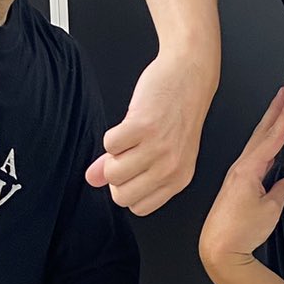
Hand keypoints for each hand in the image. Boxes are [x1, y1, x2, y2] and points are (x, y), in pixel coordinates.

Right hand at [84, 45, 218, 214]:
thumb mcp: (161, 149)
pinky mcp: (144, 126)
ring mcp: (158, 148)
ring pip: (112, 173)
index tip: (131, 172)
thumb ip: (129, 170)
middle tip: (127, 154)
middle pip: (121, 196)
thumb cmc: (178, 112)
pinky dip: (112, 135)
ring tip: (128, 139)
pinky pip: (109, 145)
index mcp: (178, 179)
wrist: (190, 76)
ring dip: (112, 155)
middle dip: (115, 176)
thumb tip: (93, 180)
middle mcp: (170, 168)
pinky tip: (128, 125)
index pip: (138, 208)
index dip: (127, 189)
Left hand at [197, 88, 283, 273]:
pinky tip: (270, 149)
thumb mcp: (270, 210)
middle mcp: (240, 169)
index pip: (272, 136)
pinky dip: (263, 148)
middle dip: (274, 112)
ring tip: (279, 112)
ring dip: (268, 127)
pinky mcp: (236, 187)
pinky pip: (253, 160)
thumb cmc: (238, 232)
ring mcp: (236, 177)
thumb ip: (283, 190)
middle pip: (261, 134)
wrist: (220, 250)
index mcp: (248, 170)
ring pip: (256, 145)